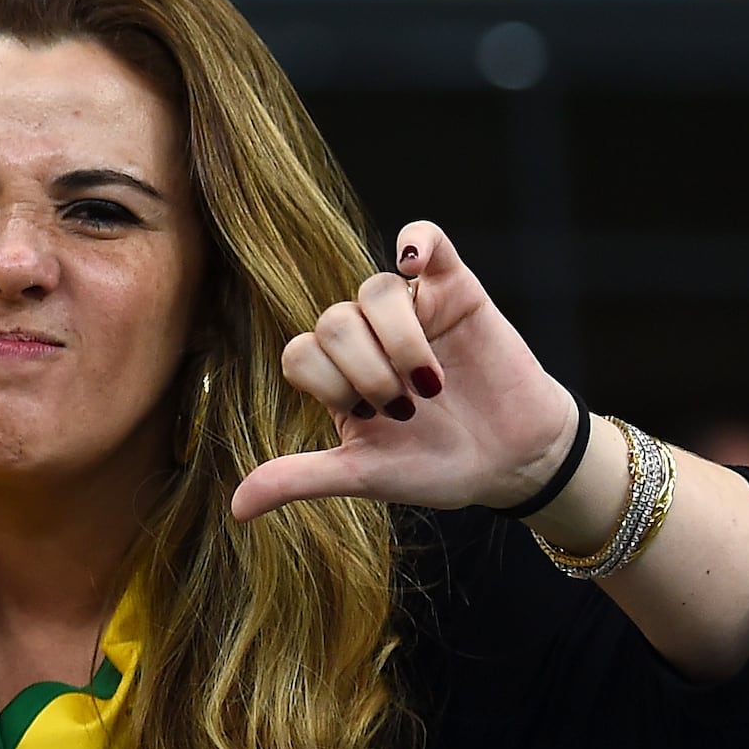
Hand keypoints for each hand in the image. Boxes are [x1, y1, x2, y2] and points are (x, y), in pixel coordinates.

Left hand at [229, 222, 582, 522]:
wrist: (513, 461)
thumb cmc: (436, 466)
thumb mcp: (363, 475)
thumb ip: (299, 479)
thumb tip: (236, 508)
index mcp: (335, 374)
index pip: (299, 353)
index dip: (329, 383)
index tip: (370, 416)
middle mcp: (365, 335)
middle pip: (333, 322)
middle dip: (367, 371)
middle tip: (406, 408)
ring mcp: (412, 309)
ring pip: (375, 290)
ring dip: (398, 340)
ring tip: (431, 382)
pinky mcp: (457, 290)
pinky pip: (427, 241)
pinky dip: (417, 241)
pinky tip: (413, 262)